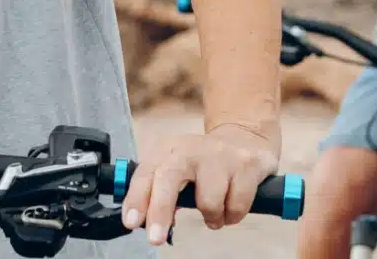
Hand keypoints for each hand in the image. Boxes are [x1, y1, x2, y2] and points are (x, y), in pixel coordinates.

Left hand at [120, 122, 279, 244]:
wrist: (245, 139)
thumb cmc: (204, 163)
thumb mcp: (177, 168)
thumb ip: (161, 192)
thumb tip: (152, 224)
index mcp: (167, 150)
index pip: (145, 174)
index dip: (136, 199)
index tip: (131, 222)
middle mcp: (190, 148)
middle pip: (168, 177)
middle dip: (160, 210)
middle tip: (155, 239)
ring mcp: (219, 154)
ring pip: (208, 200)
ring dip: (212, 217)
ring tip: (215, 213)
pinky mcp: (245, 164)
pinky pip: (236, 205)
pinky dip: (233, 215)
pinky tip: (231, 205)